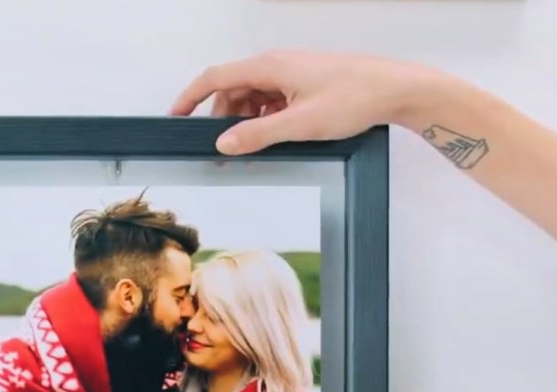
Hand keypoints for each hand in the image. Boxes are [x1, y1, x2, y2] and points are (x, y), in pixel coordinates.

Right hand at [169, 50, 440, 154]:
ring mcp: (290, 73)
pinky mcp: (302, 83)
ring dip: (248, 121)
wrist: (395, 90)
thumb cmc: (354, 98)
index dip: (190, 97)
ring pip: (252, 97)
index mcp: (269, 66)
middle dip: (223, 118)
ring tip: (259, 145)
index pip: (215, 77)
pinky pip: (271, 100)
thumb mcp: (300, 124)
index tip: (175, 116)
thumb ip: (257, 135)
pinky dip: (266, 119)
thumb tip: (222, 142)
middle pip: (232, 90)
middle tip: (226, 149)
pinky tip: (279, 135)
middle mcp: (276, 65)